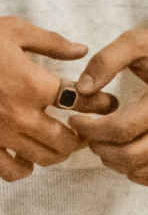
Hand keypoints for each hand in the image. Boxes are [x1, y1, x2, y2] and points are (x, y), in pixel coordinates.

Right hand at [0, 16, 86, 180]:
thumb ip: (51, 42)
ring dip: (56, 152)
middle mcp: (21, 114)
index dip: (98, 104)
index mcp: (33, 84)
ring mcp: (0, 133)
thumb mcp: (12, 30)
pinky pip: (11, 171)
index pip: (81, 102)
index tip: (103, 104)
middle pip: (67, 140)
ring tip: (54, 141)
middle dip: (80, 134)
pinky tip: (24, 156)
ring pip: (45, 158)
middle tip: (79, 127)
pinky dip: (24, 168)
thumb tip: (81, 51)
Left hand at [67, 26, 147, 180]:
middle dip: (102, 148)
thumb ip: (107, 61)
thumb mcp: (138, 43)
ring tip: (102, 143)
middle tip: (86, 136)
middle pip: (132, 155)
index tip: (74, 121)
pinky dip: (136, 171)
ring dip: (117, 161)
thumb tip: (82, 89)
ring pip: (144, 169)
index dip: (90, 129)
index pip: (121, 128)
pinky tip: (124, 152)